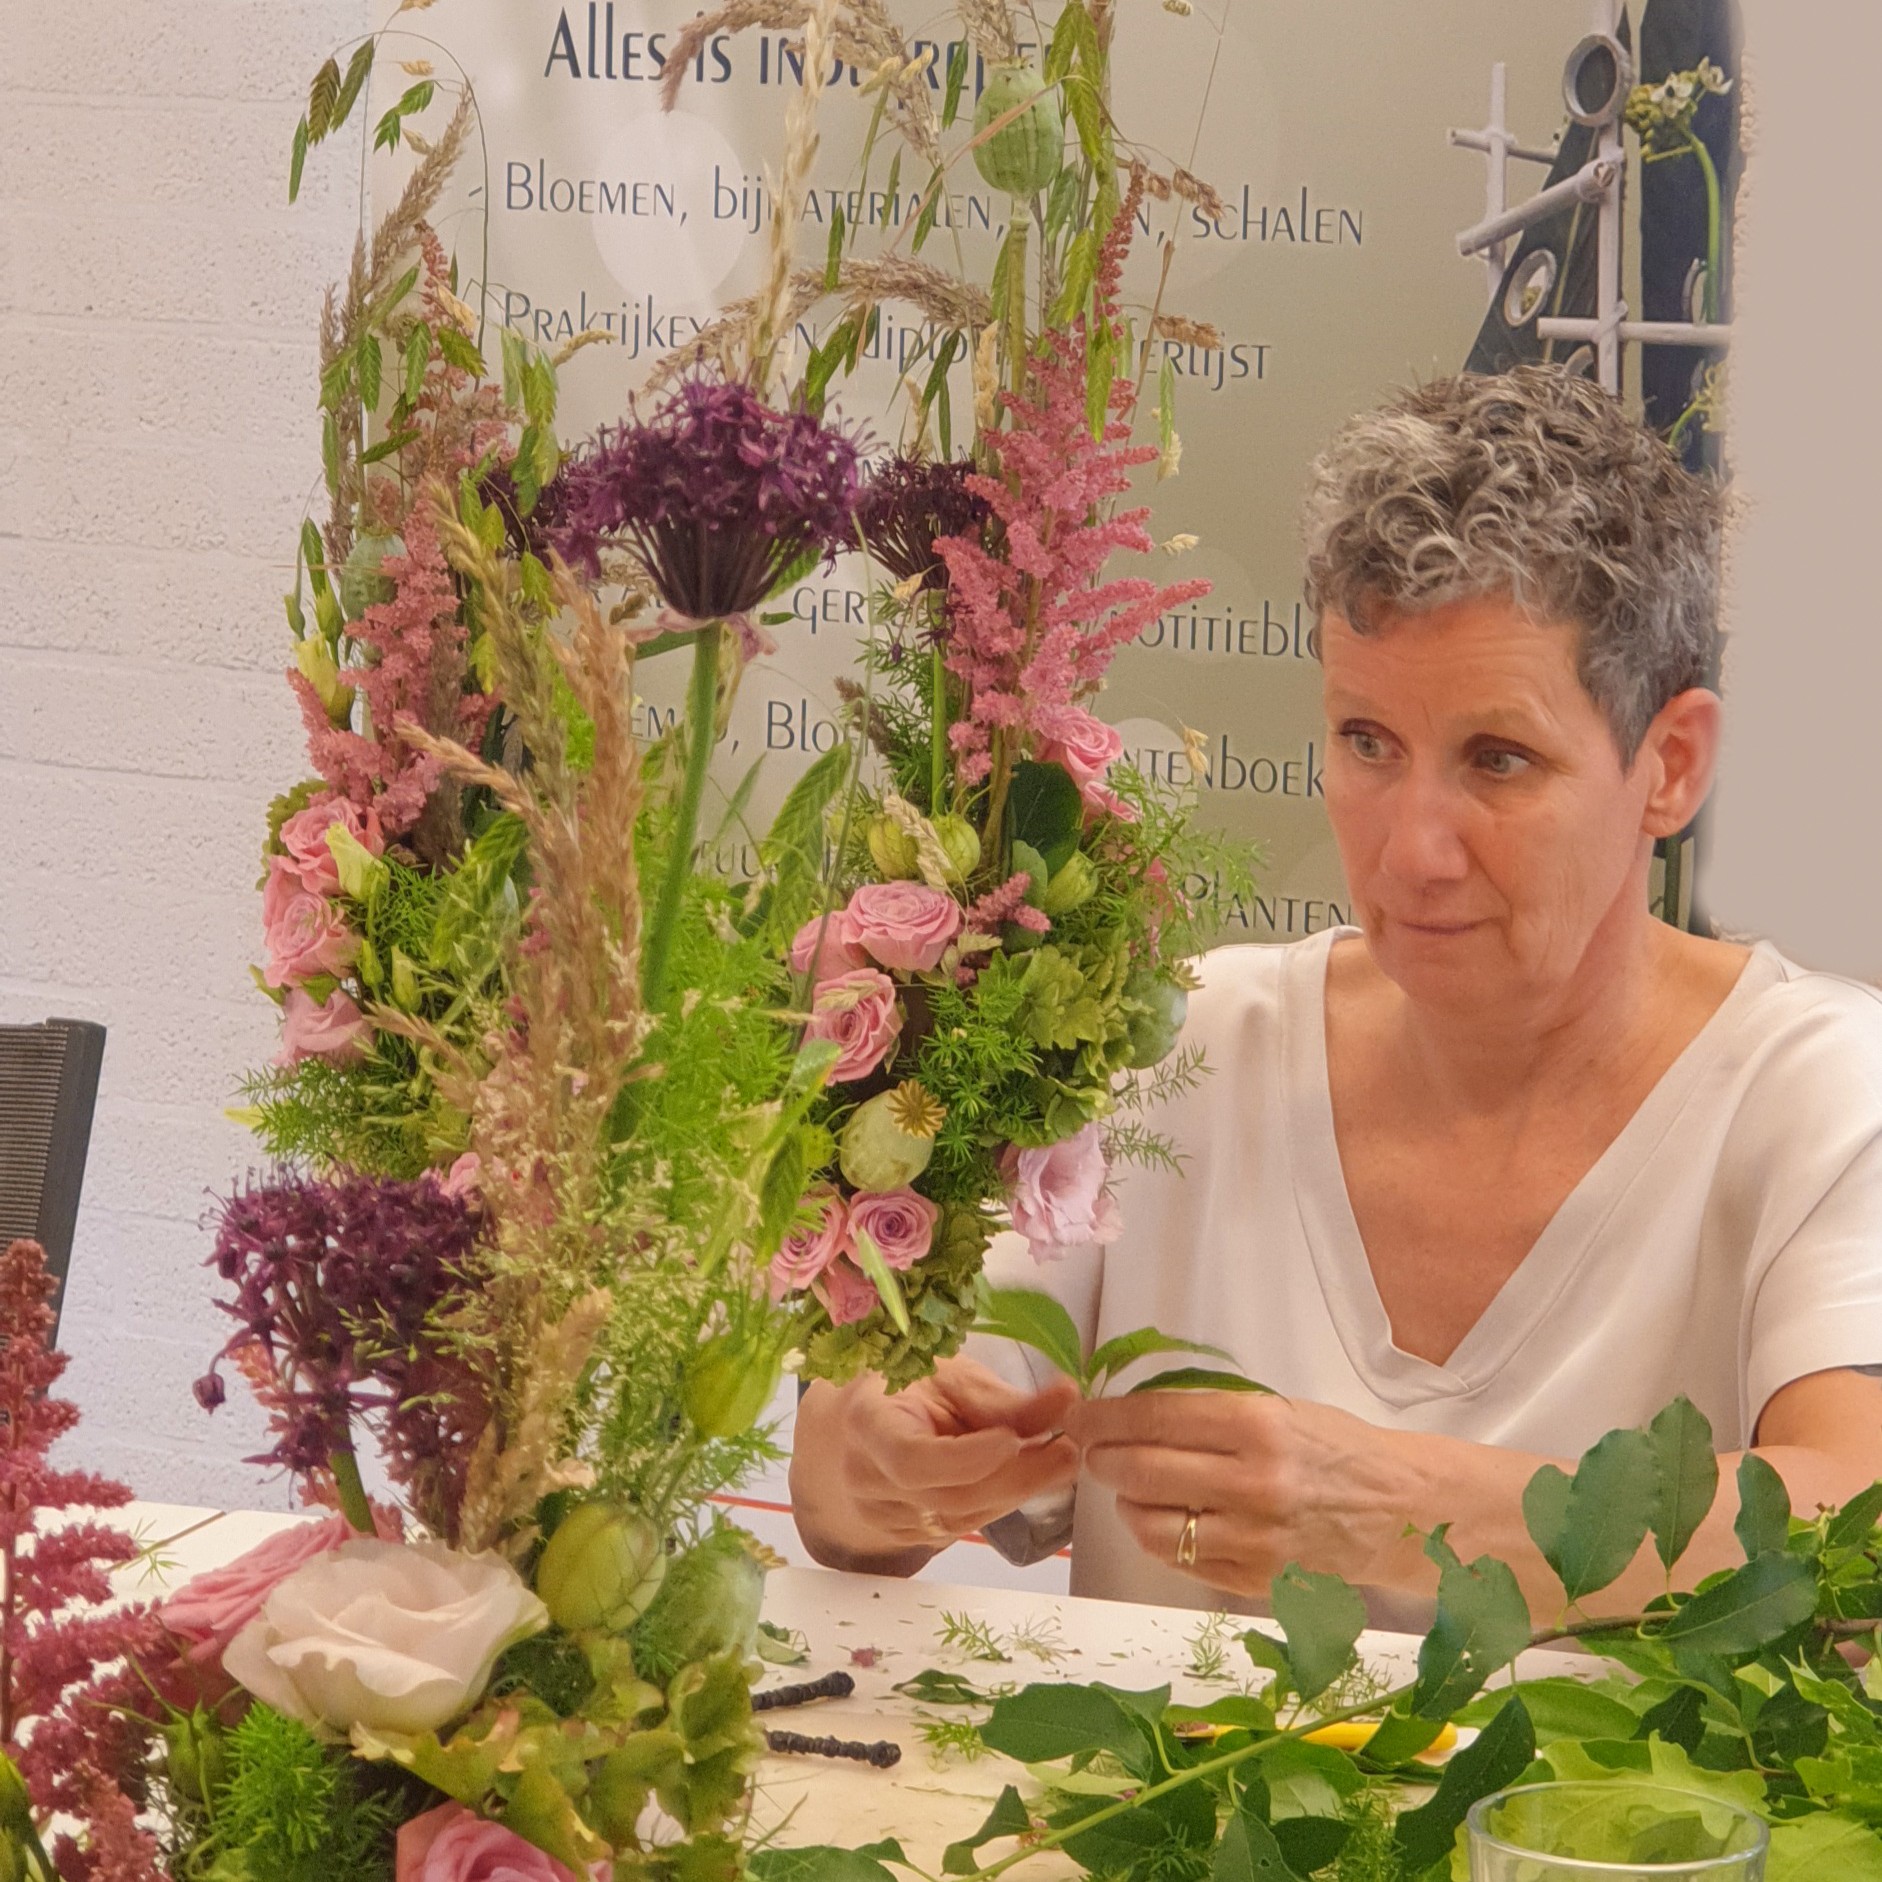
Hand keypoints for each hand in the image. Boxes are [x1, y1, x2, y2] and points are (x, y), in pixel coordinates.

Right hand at [791, 1358, 1080, 1575]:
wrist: (872, 1419)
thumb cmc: (910, 1386)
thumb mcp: (952, 1376)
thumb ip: (1004, 1399)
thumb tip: (1068, 1399)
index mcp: (868, 1424)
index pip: (911, 1460)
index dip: (966, 1460)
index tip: (1014, 1439)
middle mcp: (866, 1478)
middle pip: (946, 1498)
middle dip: (1014, 1478)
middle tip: (1066, 1451)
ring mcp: (883, 1515)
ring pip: (960, 1520)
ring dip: (1015, 1493)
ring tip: (1056, 1460)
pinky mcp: (905, 1536)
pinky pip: (960, 1528)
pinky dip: (999, 1504)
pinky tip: (1024, 1477)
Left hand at [1070, 1390, 1424, 1595]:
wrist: (1402, 1511)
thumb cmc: (1335, 1448)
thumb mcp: (1278, 1409)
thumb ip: (1210, 1413)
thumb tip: (1131, 1413)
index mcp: (1258, 1426)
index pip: (1155, 1418)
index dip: (1105, 1418)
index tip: (1080, 1417)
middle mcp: (1253, 1483)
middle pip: (1141, 1472)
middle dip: (1101, 1460)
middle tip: (1091, 1452)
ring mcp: (1254, 1538)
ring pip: (1151, 1525)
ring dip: (1127, 1505)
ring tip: (1130, 1490)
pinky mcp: (1257, 1580)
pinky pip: (1182, 1561)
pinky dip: (1160, 1540)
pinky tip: (1165, 1521)